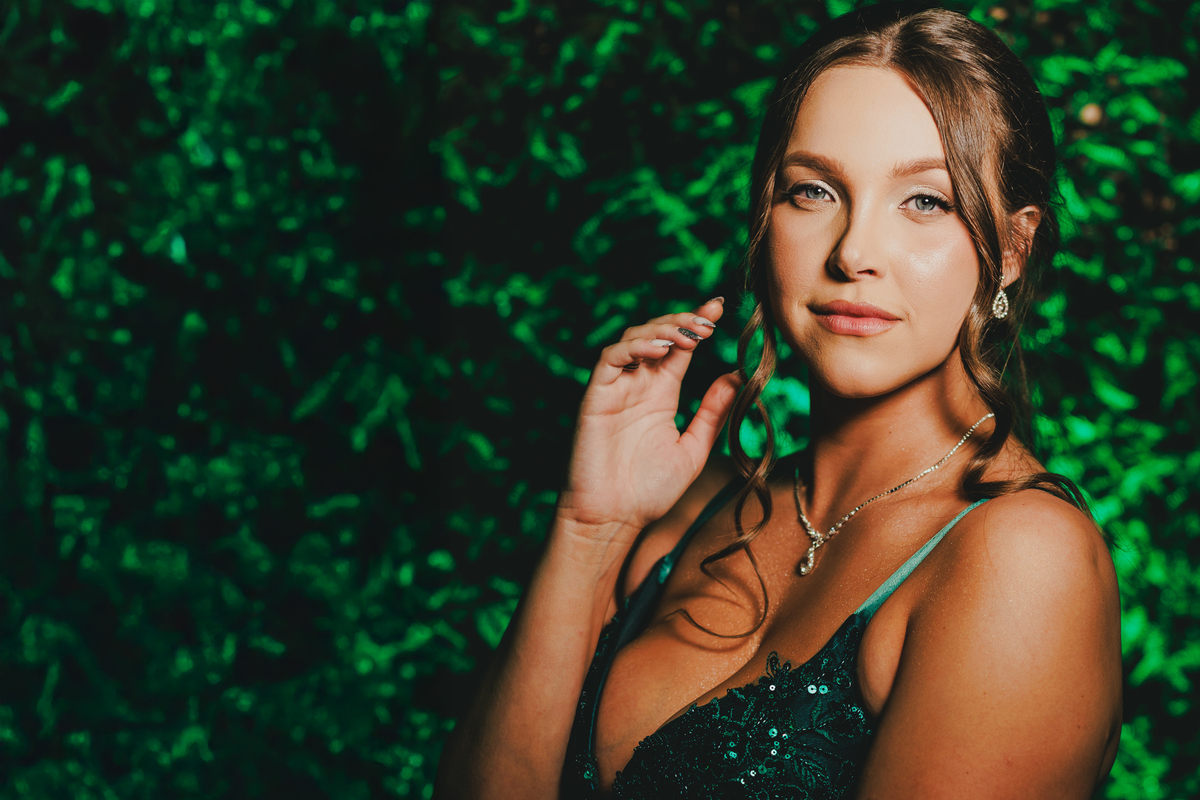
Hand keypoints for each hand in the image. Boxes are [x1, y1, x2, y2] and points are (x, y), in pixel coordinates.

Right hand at [556, 298, 740, 542]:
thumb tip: (738, 376)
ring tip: (689, 335)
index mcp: (661, 394)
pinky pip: (610, 359)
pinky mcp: (596, 397)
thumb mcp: (694, 449)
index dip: (697, 322)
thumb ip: (712, 413)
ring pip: (633, 339)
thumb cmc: (648, 492)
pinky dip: (633, 347)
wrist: (613, 520)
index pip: (680, 347)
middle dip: (683, 322)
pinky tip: (659, 350)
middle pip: (658, 334)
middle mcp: (638, 385)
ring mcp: (615, 389)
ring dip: (662, 329)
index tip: (721, 305)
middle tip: (710, 322)